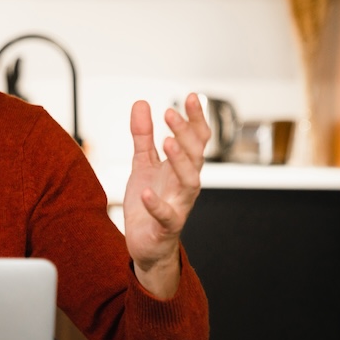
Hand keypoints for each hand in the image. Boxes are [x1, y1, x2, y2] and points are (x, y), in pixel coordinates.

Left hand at [123, 93, 210, 298]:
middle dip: (186, 133)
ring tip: (167, 142)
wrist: (145, 243)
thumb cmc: (148, 203)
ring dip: (180, 161)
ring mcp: (179, 205)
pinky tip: (147, 192)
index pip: (196, 139)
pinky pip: (166, 215)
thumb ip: (142, 136)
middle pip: (196, 155)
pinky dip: (157, 204)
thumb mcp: (143, 164)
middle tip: (171, 113)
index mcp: (181, 168)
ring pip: (190, 181)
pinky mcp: (167, 226)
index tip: (191, 96)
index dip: (196, 118)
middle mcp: (185, 184)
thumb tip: (142, 104)